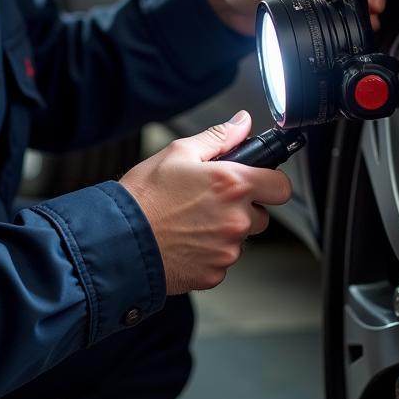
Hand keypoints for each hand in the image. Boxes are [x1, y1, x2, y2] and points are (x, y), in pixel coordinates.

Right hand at [119, 112, 291, 294]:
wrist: (118, 241)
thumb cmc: (144, 197)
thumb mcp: (178, 153)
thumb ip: (218, 137)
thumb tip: (242, 123)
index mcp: (232, 184)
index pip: (281, 186)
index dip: (270, 181)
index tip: (259, 181)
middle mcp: (235, 219)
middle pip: (262, 215)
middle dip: (243, 208)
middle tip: (210, 200)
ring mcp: (226, 250)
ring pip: (240, 238)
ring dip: (224, 231)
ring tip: (190, 221)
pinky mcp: (214, 274)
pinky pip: (222, 261)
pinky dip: (208, 252)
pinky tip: (185, 240)